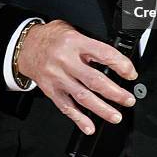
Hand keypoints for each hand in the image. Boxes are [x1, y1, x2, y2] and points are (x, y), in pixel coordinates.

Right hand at [17, 20, 137, 134]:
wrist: (26, 46)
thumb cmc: (51, 37)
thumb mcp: (72, 30)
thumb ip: (90, 42)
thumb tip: (113, 57)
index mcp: (75, 42)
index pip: (103, 54)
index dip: (120, 65)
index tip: (130, 73)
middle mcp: (66, 61)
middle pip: (94, 80)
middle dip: (115, 92)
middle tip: (128, 99)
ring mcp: (58, 78)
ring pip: (82, 97)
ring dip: (102, 109)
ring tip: (116, 116)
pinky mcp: (51, 91)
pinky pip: (66, 107)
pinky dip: (79, 119)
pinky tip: (89, 127)